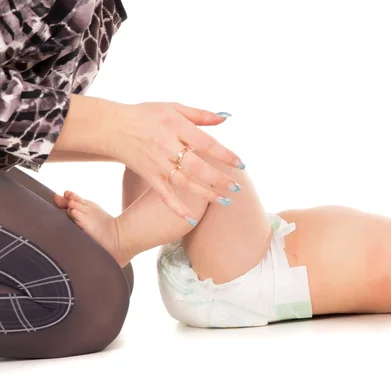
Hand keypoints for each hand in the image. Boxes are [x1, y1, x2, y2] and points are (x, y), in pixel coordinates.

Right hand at [112, 102, 243, 219]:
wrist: (112, 126)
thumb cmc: (147, 115)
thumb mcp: (173, 107)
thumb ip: (200, 114)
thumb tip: (225, 118)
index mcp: (176, 127)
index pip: (206, 143)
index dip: (224, 155)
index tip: (241, 164)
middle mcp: (168, 146)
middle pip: (197, 166)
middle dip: (218, 178)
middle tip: (236, 187)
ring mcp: (158, 163)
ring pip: (185, 182)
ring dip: (205, 193)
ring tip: (224, 201)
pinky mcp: (149, 176)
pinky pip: (164, 195)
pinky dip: (177, 208)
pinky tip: (191, 218)